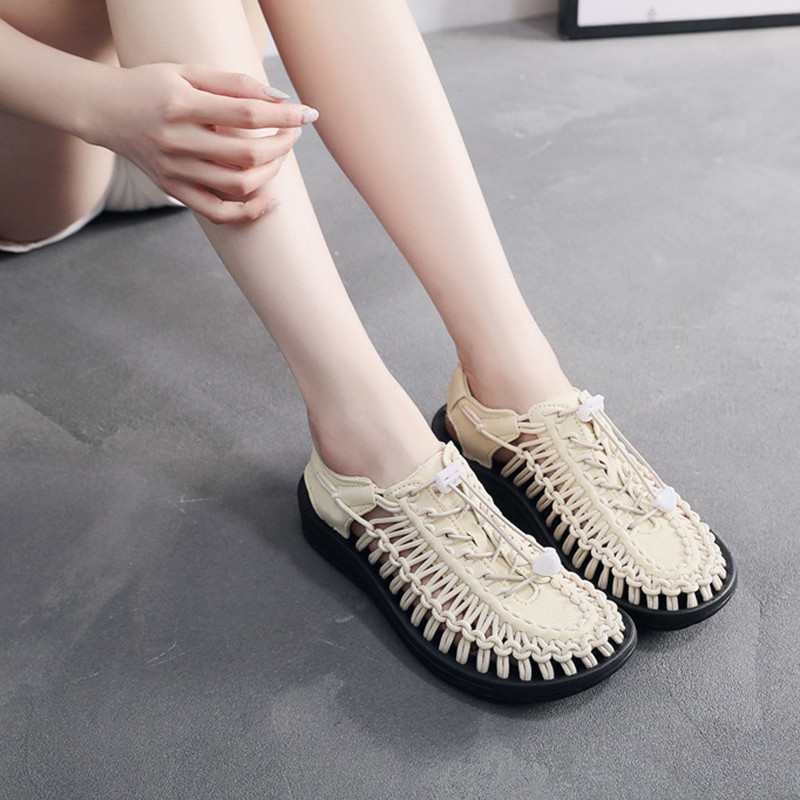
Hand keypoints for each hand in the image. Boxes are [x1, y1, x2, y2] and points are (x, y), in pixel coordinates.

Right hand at [90, 62, 316, 222]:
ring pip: (237, 185)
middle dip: (282, 145)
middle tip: (293, 133)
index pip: (246, 114)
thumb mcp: (187, 71)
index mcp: (181, 104)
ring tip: (279, 156)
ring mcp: (175, 170)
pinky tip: (271, 200)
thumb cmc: (151, 86)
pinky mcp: (173, 190)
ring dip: (271, 173)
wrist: (104, 111)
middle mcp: (177, 140)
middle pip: (247, 154)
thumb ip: (232, 83)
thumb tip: (278, 97)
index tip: (307, 114)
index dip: (284, 116)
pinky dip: (249, 212)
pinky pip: (218, 213)